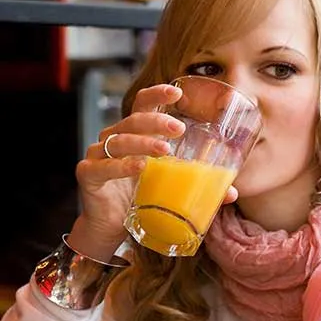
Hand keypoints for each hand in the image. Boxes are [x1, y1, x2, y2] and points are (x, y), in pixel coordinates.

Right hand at [71, 83, 237, 261]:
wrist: (109, 228)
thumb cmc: (138, 201)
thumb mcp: (168, 187)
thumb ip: (195, 184)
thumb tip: (231, 192)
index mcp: (133, 135)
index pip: (143, 106)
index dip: (157, 95)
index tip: (177, 92)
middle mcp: (113, 139)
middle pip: (132, 121)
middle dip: (156, 121)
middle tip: (179, 128)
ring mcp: (97, 155)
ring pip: (119, 141)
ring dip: (143, 143)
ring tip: (165, 150)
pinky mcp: (88, 175)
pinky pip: (103, 167)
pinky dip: (122, 166)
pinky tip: (139, 167)